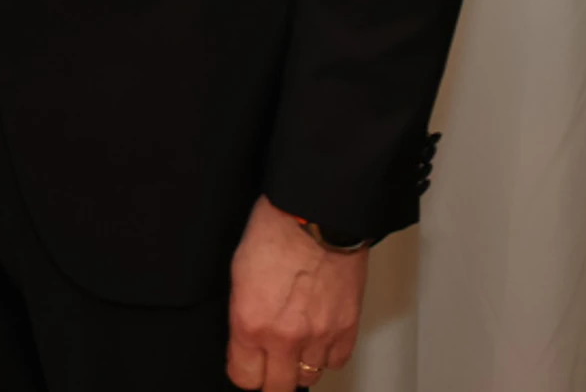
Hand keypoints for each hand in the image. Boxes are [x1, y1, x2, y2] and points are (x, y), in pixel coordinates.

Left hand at [227, 197, 366, 388]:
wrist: (317, 212)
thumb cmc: (276, 231)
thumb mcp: (238, 274)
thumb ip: (242, 315)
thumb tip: (245, 339)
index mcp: (250, 322)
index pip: (244, 377)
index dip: (244, 371)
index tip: (247, 363)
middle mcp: (285, 336)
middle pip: (277, 387)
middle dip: (271, 377)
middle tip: (270, 361)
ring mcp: (319, 335)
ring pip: (308, 376)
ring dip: (300, 363)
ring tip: (296, 342)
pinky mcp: (347, 327)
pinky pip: (336, 361)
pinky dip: (327, 354)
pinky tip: (319, 336)